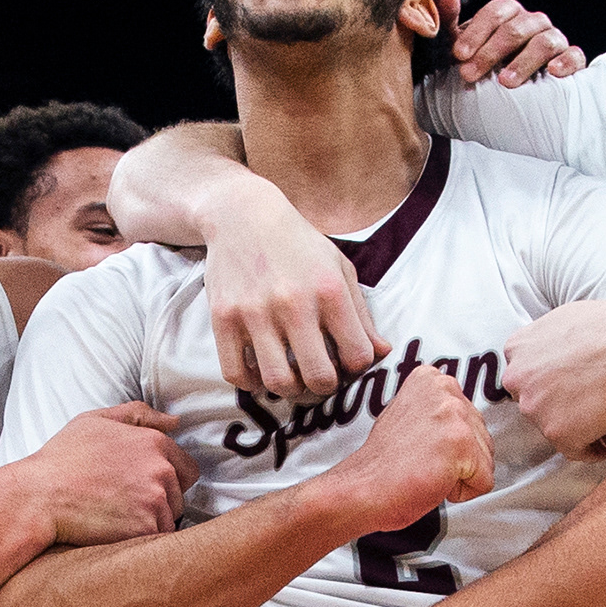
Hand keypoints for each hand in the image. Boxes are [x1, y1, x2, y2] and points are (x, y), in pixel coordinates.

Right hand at [11, 403, 196, 546]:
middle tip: (123, 503)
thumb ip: (139, 415)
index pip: (186, 468)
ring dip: (151, 521)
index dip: (167, 480)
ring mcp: (156, 499)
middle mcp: (161, 469)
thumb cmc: (61, 459)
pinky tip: (116, 531)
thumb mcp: (95, 421)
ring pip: (169, 518)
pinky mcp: (146, 528)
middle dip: (159, 500)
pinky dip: (141, 539)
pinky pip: (157, 538)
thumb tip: (174, 422)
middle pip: (179, 495)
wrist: (38, 497)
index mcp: (154, 442)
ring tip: (116, 516)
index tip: (142, 487)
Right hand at [203, 179, 389, 399]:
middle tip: (321, 378)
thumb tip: (383, 352)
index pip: (357, 356)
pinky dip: (251, 383)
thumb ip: (362, 314)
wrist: (243, 216)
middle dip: (325, 387)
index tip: (347, 361)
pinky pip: (236, 374)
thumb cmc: (300, 245)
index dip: (357, 367)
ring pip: (278, 381)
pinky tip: (260, 371)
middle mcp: (293, 303)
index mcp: (329, 290)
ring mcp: (254, 312)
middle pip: (319, 377)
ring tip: (292, 378)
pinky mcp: (223, 317)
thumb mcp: (339, 269)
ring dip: (290, 390)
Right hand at [319, 366, 494, 534]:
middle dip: (459, 459)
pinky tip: (432, 481)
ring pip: (486, 460)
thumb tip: (463, 422)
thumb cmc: (382, 464)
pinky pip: (484, 481)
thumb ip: (437, 411)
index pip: (470, 419)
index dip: (448, 444)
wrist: (361, 489)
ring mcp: (454, 413)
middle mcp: (445, 388)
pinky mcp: (461, 442)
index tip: (419, 446)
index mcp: (432, 379)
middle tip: (421, 461)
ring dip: (459, 475)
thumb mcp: (409, 416)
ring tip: (426, 469)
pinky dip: (462, 492)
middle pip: (483, 438)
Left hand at [439, 0, 584, 86]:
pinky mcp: (571, 59)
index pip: (495, 13)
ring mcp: (554, 38)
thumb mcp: (461, 45)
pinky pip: (574, 55)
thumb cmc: (482, 64)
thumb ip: (450, 17)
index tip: (459, 55)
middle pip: (515, 29)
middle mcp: (533, 21)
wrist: (507, 94)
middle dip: (491, 53)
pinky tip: (552, 73)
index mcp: (508, 13)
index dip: (476, 33)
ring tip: (505, 82)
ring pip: (544, 42)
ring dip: (523, 62)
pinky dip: (565, 62)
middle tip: (470, 75)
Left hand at [503, 301, 605, 458]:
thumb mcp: (566, 318)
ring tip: (603, 413)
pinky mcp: (557, 433)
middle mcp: (518, 379)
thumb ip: (546, 340)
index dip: (550, 381)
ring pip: (552, 425)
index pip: (525, 374)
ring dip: (575, 424)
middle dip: (557, 403)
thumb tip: (551, 353)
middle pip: (534, 400)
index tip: (570, 383)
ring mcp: (534, 408)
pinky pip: (575, 449)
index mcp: (517, 349)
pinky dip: (592, 447)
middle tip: (589, 397)